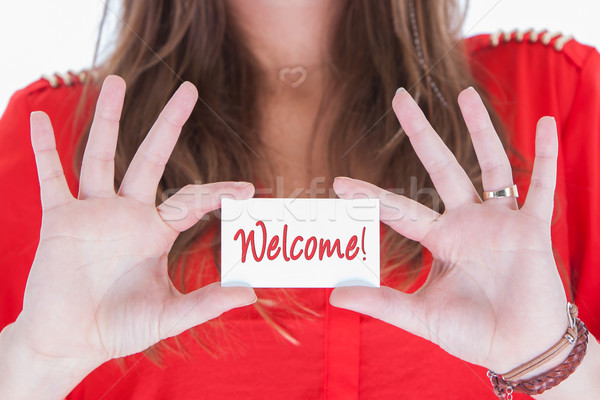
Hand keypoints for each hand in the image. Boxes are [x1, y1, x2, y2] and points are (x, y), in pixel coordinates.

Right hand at [11, 76, 255, 370]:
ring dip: (109, 120)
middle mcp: (128, 213)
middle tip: (190, 88)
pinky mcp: (60, 219)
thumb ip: (205, 304)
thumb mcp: (167, 315)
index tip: (246, 189)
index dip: (218, 192)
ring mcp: (94, 212)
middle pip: (152, 157)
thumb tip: (250, 296)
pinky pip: (50, 178)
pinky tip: (37, 120)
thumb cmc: (119, 329)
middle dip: (170, 123)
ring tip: (116, 81)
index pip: (191, 200)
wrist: (69, 341)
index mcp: (156, 232)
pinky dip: (43, 150)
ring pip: (102, 156)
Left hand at [330, 87, 566, 373]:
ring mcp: (500, 221)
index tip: (339, 183)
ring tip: (465, 93)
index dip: (370, 196)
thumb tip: (334, 296)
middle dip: (421, 133)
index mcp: (440, 240)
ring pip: (490, 165)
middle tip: (399, 97)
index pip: (399, 209)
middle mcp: (467, 223)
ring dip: (480, 129)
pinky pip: (542, 187)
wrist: (520, 349)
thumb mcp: (422, 316)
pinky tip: (544, 123)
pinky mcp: (532, 229)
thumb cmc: (473, 334)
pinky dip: (546, 157)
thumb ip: (382, 304)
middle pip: (440, 167)